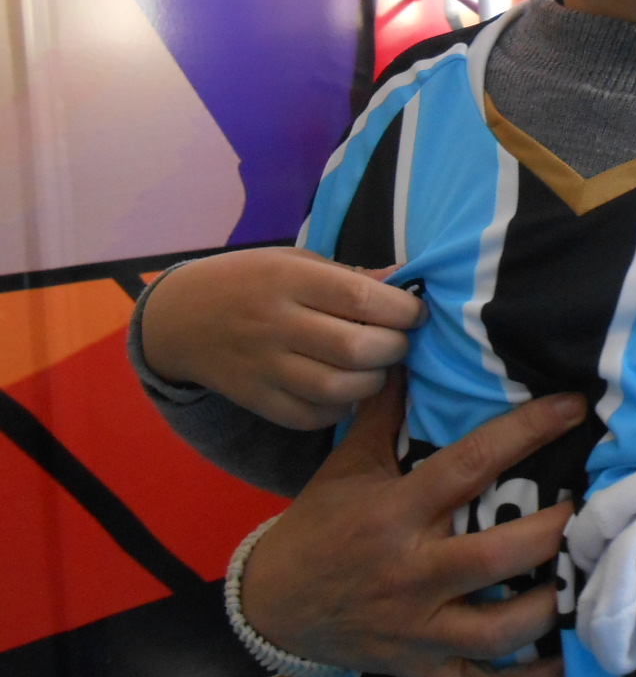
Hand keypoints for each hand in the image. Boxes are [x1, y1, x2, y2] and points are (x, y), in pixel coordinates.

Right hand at [141, 246, 426, 429]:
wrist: (179, 318)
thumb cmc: (250, 280)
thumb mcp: (294, 260)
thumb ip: (348, 275)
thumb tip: (403, 284)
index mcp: (290, 279)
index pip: (361, 298)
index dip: (402, 310)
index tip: (415, 313)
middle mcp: (276, 323)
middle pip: (356, 349)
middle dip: (394, 348)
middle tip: (398, 342)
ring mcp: (263, 366)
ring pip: (338, 389)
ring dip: (373, 382)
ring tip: (376, 367)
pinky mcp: (255, 400)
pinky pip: (311, 416)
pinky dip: (341, 409)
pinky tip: (346, 390)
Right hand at [242, 374, 586, 676]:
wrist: (271, 604)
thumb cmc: (320, 524)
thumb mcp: (349, 463)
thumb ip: (385, 409)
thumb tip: (410, 347)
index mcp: (396, 513)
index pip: (468, 465)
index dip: (525, 432)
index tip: (574, 407)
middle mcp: (410, 572)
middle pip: (492, 559)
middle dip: (550, 536)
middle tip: (594, 509)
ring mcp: (417, 628)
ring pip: (494, 631)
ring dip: (547, 609)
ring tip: (587, 579)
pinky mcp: (420, 667)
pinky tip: (562, 663)